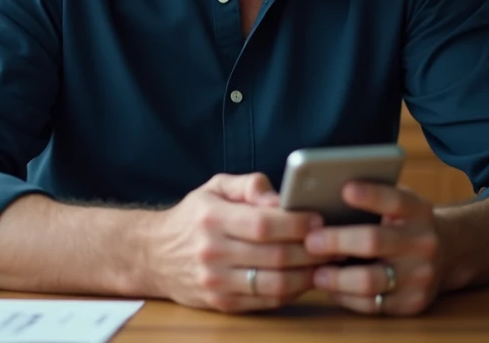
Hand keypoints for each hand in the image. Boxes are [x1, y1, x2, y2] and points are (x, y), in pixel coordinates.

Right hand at [144, 173, 327, 311]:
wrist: (153, 255)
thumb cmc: (193, 217)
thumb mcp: (214, 187)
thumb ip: (248, 185)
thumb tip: (279, 196)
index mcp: (212, 218)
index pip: (263, 224)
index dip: (297, 223)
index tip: (319, 218)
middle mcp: (213, 252)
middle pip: (275, 256)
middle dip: (312, 250)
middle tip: (335, 242)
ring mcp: (216, 282)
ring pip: (275, 283)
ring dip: (308, 275)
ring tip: (326, 263)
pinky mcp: (222, 303)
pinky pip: (266, 302)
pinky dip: (292, 292)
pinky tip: (305, 279)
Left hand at [304, 181, 442, 315]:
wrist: (448, 252)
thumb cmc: (404, 222)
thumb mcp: (399, 203)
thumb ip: (372, 198)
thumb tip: (321, 197)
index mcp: (418, 211)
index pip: (395, 200)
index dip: (370, 195)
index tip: (344, 190)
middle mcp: (424, 242)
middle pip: (374, 241)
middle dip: (337, 241)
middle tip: (310, 241)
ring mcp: (420, 276)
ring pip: (370, 281)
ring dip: (337, 278)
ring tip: (315, 272)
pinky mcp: (412, 303)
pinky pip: (372, 305)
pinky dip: (345, 297)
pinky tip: (330, 287)